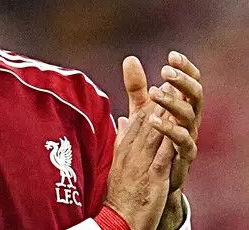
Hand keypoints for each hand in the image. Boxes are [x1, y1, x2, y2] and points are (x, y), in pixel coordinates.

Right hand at [104, 57, 173, 229]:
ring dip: (166, 112)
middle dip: (160, 99)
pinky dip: (168, 139)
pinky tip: (177, 127)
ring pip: (154, 133)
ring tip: (176, 95)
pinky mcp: (151, 177)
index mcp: (125, 147)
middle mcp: (131, 151)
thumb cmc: (120, 192)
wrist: (118, 218)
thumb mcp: (119, 161)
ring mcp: (141, 163)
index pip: (139, 118)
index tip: (163, 82)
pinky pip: (162, 155)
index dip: (151, 99)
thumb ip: (123, 139)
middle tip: (172, 78)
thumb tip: (123, 120)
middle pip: (147, 120)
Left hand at [148, 51, 201, 194]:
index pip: (190, 83)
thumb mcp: (141, 111)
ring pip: (190, 116)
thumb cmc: (153, 141)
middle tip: (165, 70)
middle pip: (196, 96)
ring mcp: (189, 138)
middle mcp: (190, 120)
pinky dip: (169, 130)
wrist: (156, 179)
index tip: (172, 55)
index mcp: (182, 107)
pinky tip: (153, 120)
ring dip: (172, 103)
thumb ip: (137, 88)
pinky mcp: (183, 157)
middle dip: (183, 81)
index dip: (185, 69)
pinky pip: (182, 141)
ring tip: (154, 92)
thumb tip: (130, 58)